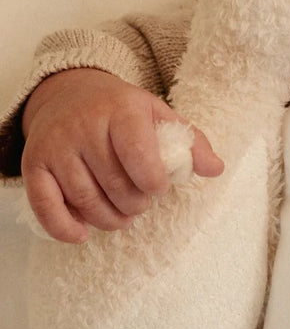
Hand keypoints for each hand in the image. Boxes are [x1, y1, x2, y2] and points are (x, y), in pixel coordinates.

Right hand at [21, 68, 222, 243]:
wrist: (68, 93)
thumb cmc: (122, 110)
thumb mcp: (158, 114)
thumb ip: (190, 142)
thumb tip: (216, 169)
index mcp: (122, 111)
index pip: (139, 154)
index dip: (154, 182)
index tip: (159, 188)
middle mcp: (84, 127)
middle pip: (114, 184)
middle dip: (135, 204)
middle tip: (142, 204)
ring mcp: (56, 146)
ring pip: (85, 199)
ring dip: (109, 219)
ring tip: (123, 217)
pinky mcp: (35, 164)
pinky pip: (45, 205)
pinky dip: (63, 227)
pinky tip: (82, 235)